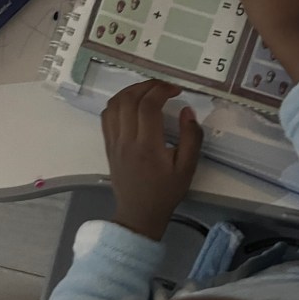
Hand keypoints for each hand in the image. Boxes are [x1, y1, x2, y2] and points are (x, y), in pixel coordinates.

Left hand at [101, 81, 202, 240]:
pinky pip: (107, 115)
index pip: (149, 106)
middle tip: (164, 86)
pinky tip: (132, 103)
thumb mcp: (188, 168)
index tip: (176, 90)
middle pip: (129, 99)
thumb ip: (191, 137)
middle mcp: (127, 140)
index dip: (162, 90)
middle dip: (147, 85)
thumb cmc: (166, 192)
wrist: (139, 214)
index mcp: (148, 146)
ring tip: (148, 91)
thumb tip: (187, 111)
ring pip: (115, 104)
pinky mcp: (108, 145)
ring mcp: (114, 142)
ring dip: (131, 91)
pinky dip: (118, 102)